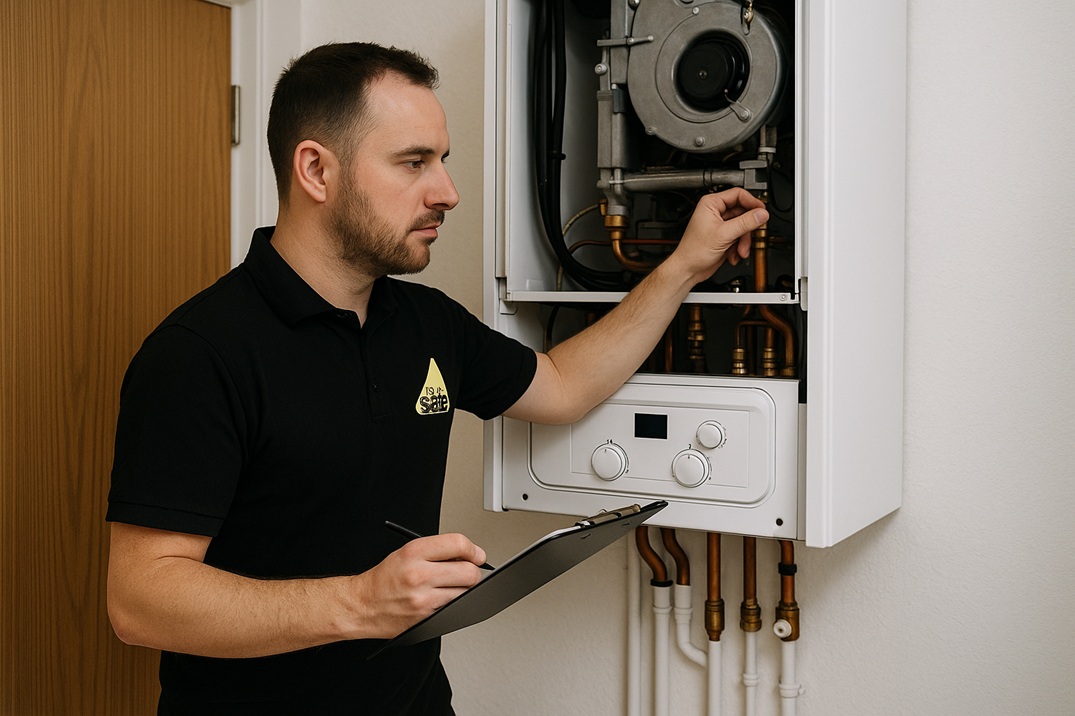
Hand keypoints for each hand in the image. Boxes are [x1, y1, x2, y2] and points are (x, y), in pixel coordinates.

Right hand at [348, 533, 487, 638]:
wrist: (362, 605)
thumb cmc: (385, 579)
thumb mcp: (406, 553)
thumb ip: (437, 551)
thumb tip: (470, 555)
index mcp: (414, 552)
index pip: (458, 544)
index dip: (473, 550)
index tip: (477, 555)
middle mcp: (419, 575)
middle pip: (469, 572)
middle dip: (473, 572)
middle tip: (468, 572)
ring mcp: (423, 599)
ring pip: (465, 593)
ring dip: (464, 590)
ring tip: (450, 586)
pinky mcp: (426, 618)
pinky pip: (454, 609)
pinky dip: (453, 604)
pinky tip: (441, 599)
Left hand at [669, 187, 768, 285]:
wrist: (689, 269)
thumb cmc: (694, 251)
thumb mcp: (724, 234)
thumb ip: (745, 223)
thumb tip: (761, 214)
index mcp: (711, 203)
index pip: (738, 195)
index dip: (752, 202)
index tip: (762, 212)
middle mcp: (716, 212)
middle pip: (744, 212)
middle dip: (748, 228)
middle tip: (751, 234)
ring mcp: (721, 224)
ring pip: (744, 226)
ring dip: (744, 241)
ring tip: (740, 250)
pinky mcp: (725, 236)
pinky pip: (740, 237)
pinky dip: (740, 247)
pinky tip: (733, 254)